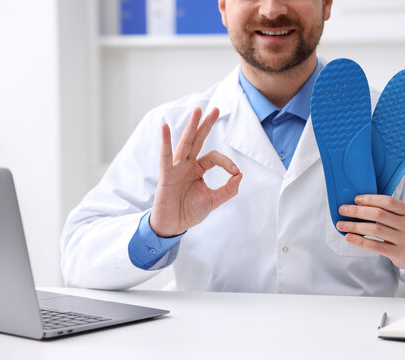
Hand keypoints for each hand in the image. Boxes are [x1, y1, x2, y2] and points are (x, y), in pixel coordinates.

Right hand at [150, 107, 242, 236]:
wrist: (173, 226)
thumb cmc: (189, 212)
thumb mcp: (213, 201)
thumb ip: (228, 189)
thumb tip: (240, 175)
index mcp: (197, 169)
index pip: (214, 157)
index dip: (226, 162)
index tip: (235, 173)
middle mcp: (187, 165)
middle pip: (198, 140)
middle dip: (206, 125)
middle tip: (215, 109)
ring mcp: (176, 168)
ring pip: (185, 143)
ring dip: (191, 126)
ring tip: (198, 110)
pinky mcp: (167, 175)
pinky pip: (166, 156)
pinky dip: (165, 142)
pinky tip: (164, 127)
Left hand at [336, 195, 404, 271]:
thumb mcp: (403, 216)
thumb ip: (387, 210)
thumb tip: (358, 203)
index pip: (388, 202)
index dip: (370, 199)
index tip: (356, 199)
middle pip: (378, 215)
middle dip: (357, 211)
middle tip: (342, 210)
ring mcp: (403, 239)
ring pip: (375, 230)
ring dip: (355, 226)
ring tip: (341, 224)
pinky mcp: (397, 253)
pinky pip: (375, 246)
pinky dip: (360, 241)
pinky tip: (349, 237)